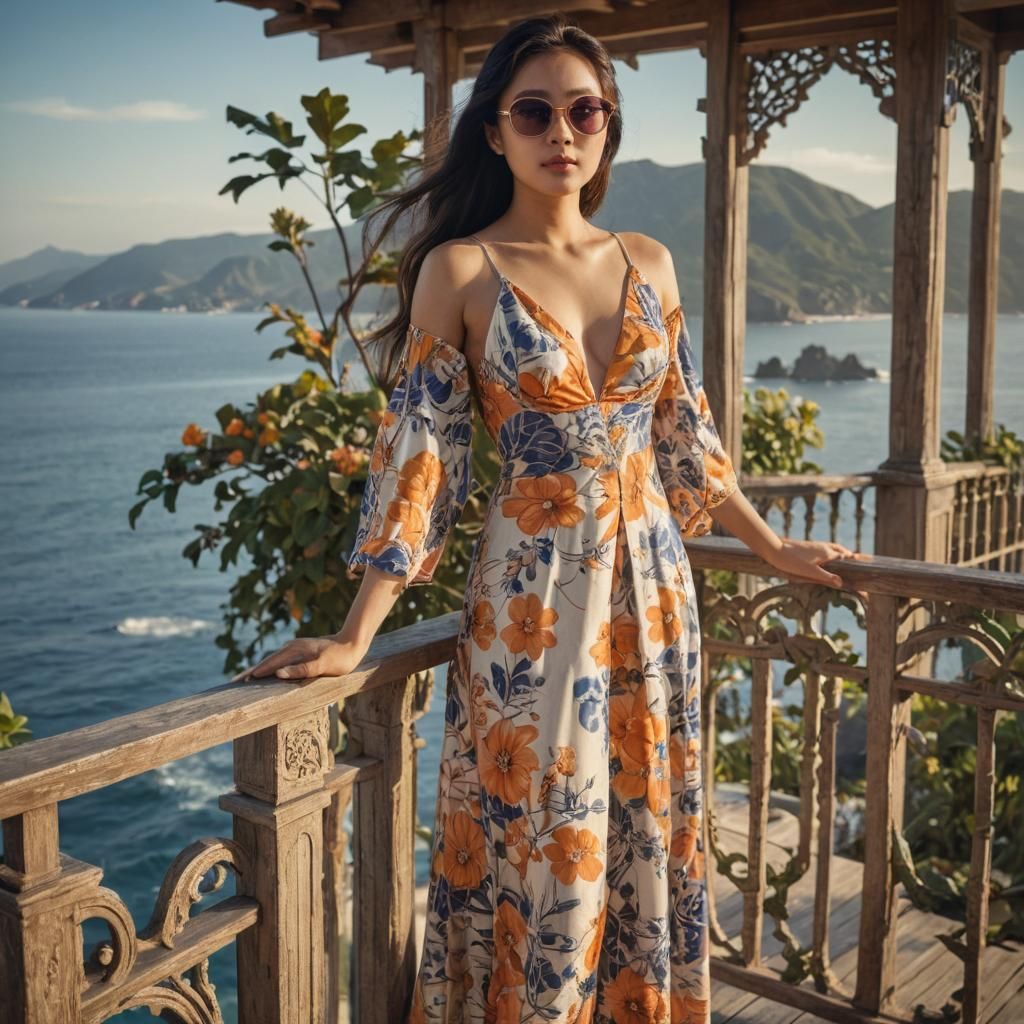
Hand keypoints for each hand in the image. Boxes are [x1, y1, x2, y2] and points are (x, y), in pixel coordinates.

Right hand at [229, 636, 364, 683]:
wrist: (353, 643)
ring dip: (258, 670)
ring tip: (245, 680)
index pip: (268, 665)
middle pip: (266, 661)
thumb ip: (301, 670)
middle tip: (233, 683)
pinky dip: (269, 667)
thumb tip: (277, 675)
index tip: (238, 683)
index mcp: (294, 651)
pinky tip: (267, 673)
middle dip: (250, 672)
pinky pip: (280, 660)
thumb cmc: (340, 658)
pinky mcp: (300, 652)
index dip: (253, 674)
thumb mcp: (323, 666)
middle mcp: (291, 648)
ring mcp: (295, 649)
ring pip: (272, 660)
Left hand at [762, 537, 854, 589]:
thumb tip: (841, 583)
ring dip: (838, 550)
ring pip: (830, 546)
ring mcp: (814, 545)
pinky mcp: (806, 545)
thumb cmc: (793, 562)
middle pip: (839, 549)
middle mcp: (822, 546)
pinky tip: (823, 555)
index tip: (862, 561)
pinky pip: (822, 547)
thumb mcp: (811, 572)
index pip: (844, 555)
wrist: (775, 549)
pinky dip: (828, 550)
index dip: (853, 559)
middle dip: (847, 553)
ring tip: (842, 556)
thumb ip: (826, 577)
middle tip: (855, 557)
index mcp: (827, 552)